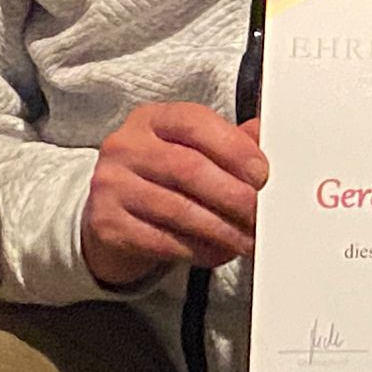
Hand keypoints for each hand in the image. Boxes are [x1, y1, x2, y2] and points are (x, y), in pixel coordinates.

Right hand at [80, 104, 267, 287]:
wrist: (108, 216)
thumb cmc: (160, 179)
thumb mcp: (189, 150)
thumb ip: (228, 142)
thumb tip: (265, 136)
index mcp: (151, 119)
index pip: (194, 122)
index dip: (234, 148)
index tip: (263, 174)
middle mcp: (125, 147)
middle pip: (188, 169)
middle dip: (233, 195)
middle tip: (260, 214)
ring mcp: (111, 185)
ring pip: (178, 209)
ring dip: (222, 229)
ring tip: (247, 239)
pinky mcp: (107, 225)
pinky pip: (163, 241)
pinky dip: (199, 249)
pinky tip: (219, 252)